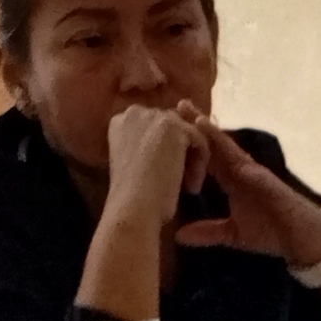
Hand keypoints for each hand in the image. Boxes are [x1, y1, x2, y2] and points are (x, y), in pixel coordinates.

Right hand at [103, 104, 210, 228]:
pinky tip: (191, 187)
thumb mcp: (135, 165)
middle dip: (182, 151)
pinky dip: (200, 164)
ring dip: (192, 159)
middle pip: (173, 125)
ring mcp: (154, 117)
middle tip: (181, 182)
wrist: (132, 208)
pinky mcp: (173, 127)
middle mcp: (135, 113)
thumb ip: (148, 148)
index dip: (166, 149)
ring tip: (187, 186)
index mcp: (120, 122)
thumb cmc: (131, 198)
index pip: (155, 127)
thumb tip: (172, 148)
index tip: (164, 175)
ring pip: (188, 133)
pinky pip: (200, 140)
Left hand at [170, 117, 320, 267]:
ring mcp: (255, 174)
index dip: (191, 142)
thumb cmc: (273, 233)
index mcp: (233, 182)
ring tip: (193, 115)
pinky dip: (232, 153)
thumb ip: (208, 232)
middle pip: (216, 145)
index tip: (169, 126)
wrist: (304, 241)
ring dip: (212, 133)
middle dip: (198, 126)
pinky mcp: (266, 181)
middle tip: (177, 105)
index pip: (208, 157)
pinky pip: (247, 165)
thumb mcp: (233, 234)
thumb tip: (179, 235)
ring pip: (229, 149)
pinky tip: (215, 139)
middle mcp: (242, 172)